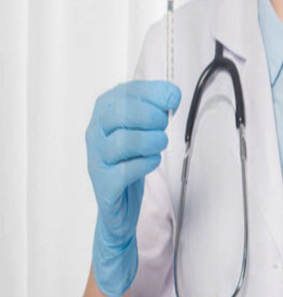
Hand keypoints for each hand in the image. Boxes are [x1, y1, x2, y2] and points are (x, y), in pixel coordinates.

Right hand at [86, 80, 180, 296]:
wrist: (119, 204)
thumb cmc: (131, 160)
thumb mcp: (143, 130)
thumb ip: (156, 110)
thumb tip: (172, 94)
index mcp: (103, 113)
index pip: (124, 93)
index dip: (152, 93)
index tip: (173, 97)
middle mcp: (95, 134)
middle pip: (118, 114)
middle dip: (149, 115)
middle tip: (165, 123)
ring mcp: (97, 159)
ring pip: (121, 142)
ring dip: (149, 140)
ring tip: (161, 143)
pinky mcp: (104, 185)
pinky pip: (124, 171)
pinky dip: (145, 163)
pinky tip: (153, 161)